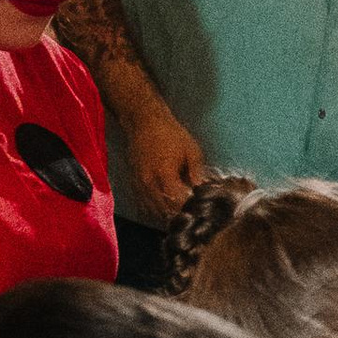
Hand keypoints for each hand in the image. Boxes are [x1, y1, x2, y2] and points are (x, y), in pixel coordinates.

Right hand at [124, 98, 206, 221]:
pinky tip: (166, 209)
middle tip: (192, 215)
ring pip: (152, 212)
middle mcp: (149, 184)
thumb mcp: (191, 150)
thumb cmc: (170, 134)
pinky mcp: (133, 185)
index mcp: (164, 174)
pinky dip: (155, 211)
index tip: (199, 211)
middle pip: (164, 212)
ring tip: (180, 214)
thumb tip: (203, 192)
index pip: (177, 203)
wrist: (144, 122)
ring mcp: (139, 186)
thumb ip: (197, 173)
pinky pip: (143, 206)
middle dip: (179, 216)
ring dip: (166, 216)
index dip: (189, 210)